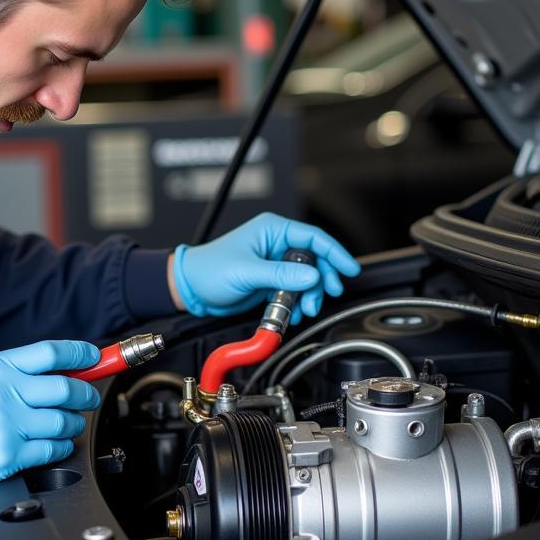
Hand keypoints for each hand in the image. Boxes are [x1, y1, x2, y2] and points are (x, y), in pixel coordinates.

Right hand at [0, 340, 100, 497]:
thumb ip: (19, 370)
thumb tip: (65, 371)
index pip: (52, 353)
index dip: (81, 354)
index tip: (95, 358)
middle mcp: (5, 393)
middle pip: (66, 388)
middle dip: (87, 392)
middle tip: (89, 395)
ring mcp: (8, 425)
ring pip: (64, 421)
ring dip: (74, 421)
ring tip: (68, 421)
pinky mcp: (9, 454)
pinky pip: (52, 449)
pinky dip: (62, 445)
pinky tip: (57, 441)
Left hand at [170, 213, 360, 319]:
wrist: (191, 289)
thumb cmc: (209, 270)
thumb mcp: (247, 271)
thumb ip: (281, 274)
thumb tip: (312, 276)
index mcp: (272, 230)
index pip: (313, 237)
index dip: (334, 253)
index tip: (348, 269)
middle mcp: (276, 244)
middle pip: (315, 259)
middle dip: (322, 279)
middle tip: (326, 293)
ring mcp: (274, 263)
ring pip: (307, 277)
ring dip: (310, 294)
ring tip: (306, 307)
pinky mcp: (271, 281)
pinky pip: (295, 289)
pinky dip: (299, 300)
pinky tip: (296, 309)